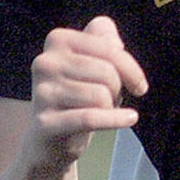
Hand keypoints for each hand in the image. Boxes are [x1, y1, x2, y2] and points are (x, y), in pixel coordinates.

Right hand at [28, 16, 148, 165]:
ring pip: (101, 95)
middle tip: (110, 100)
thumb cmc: (79, 95)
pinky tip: (130, 118)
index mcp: (57, 40)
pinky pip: (90, 118)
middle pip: (106, 72)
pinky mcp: (44, 123)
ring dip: (110, 107)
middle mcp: (45, 63)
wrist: (49, 140)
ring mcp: (42, 93)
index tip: (138, 83)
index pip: (109, 46)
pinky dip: (115, 120)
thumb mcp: (94, 61)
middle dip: (117, 89)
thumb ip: (106, 40)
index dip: (130, 67)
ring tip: (101, 112)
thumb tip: (115, 45)